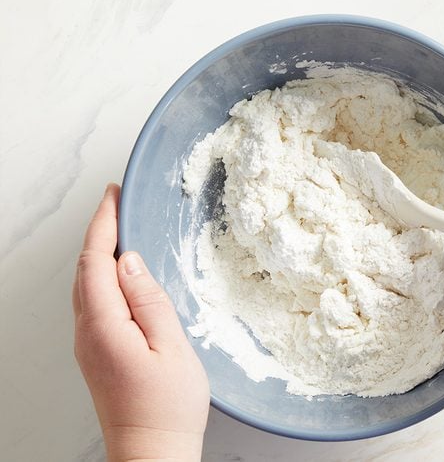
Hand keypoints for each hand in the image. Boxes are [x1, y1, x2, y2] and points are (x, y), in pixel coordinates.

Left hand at [73, 184, 209, 461]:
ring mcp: (89, 345)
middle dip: (98, 232)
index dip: (103, 224)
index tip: (113, 195)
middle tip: (118, 204)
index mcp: (104, 326)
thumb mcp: (171, 347)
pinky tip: (121, 274)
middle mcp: (87, 333)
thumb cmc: (168, 407)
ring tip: (121, 230)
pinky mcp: (97, 353)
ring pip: (87, 286)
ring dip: (100, 253)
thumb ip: (149, 301)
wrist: (152, 452)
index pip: (96, 261)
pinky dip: (103, 277)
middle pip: (85, 270)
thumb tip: (130, 262)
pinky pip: (94, 302)